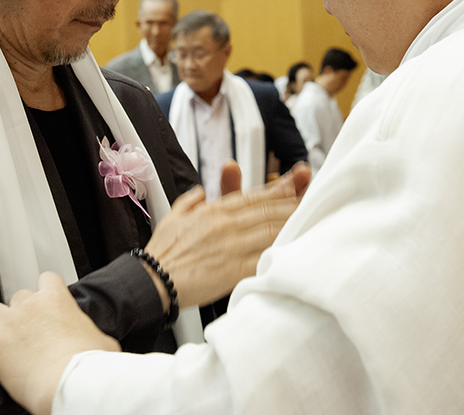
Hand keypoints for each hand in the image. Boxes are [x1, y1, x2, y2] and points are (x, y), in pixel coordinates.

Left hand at [0, 272, 120, 414]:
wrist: (68, 383)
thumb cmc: (89, 365)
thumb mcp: (104, 342)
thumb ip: (95, 333)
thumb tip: (101, 343)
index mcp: (56, 299)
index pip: (46, 279)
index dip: (46, 292)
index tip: (48, 304)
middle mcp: (29, 305)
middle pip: (19, 296)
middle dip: (22, 312)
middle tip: (30, 331)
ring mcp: (7, 325)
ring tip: (3, 336)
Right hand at [142, 161, 310, 308]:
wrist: (151, 278)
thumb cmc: (161, 251)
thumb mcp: (173, 217)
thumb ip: (190, 202)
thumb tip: (200, 192)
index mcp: (213, 211)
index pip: (252, 196)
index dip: (276, 190)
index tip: (293, 184)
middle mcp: (225, 225)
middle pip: (267, 211)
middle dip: (292, 203)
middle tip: (312, 198)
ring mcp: (231, 246)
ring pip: (270, 231)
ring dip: (292, 224)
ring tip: (312, 220)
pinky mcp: (233, 270)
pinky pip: (263, 259)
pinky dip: (280, 253)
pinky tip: (295, 250)